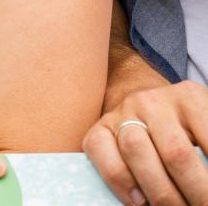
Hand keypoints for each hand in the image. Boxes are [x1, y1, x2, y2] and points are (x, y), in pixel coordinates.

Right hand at [83, 81, 207, 204]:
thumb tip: (206, 189)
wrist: (149, 108)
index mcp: (189, 99)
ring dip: (161, 194)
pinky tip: (140, 202)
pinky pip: (101, 152)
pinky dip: (121, 183)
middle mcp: (153, 101)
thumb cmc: (188, 131)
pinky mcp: (99, 128)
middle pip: (176, 154)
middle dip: (196, 194)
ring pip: (136, 151)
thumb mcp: (204, 132)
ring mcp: (123, 112)